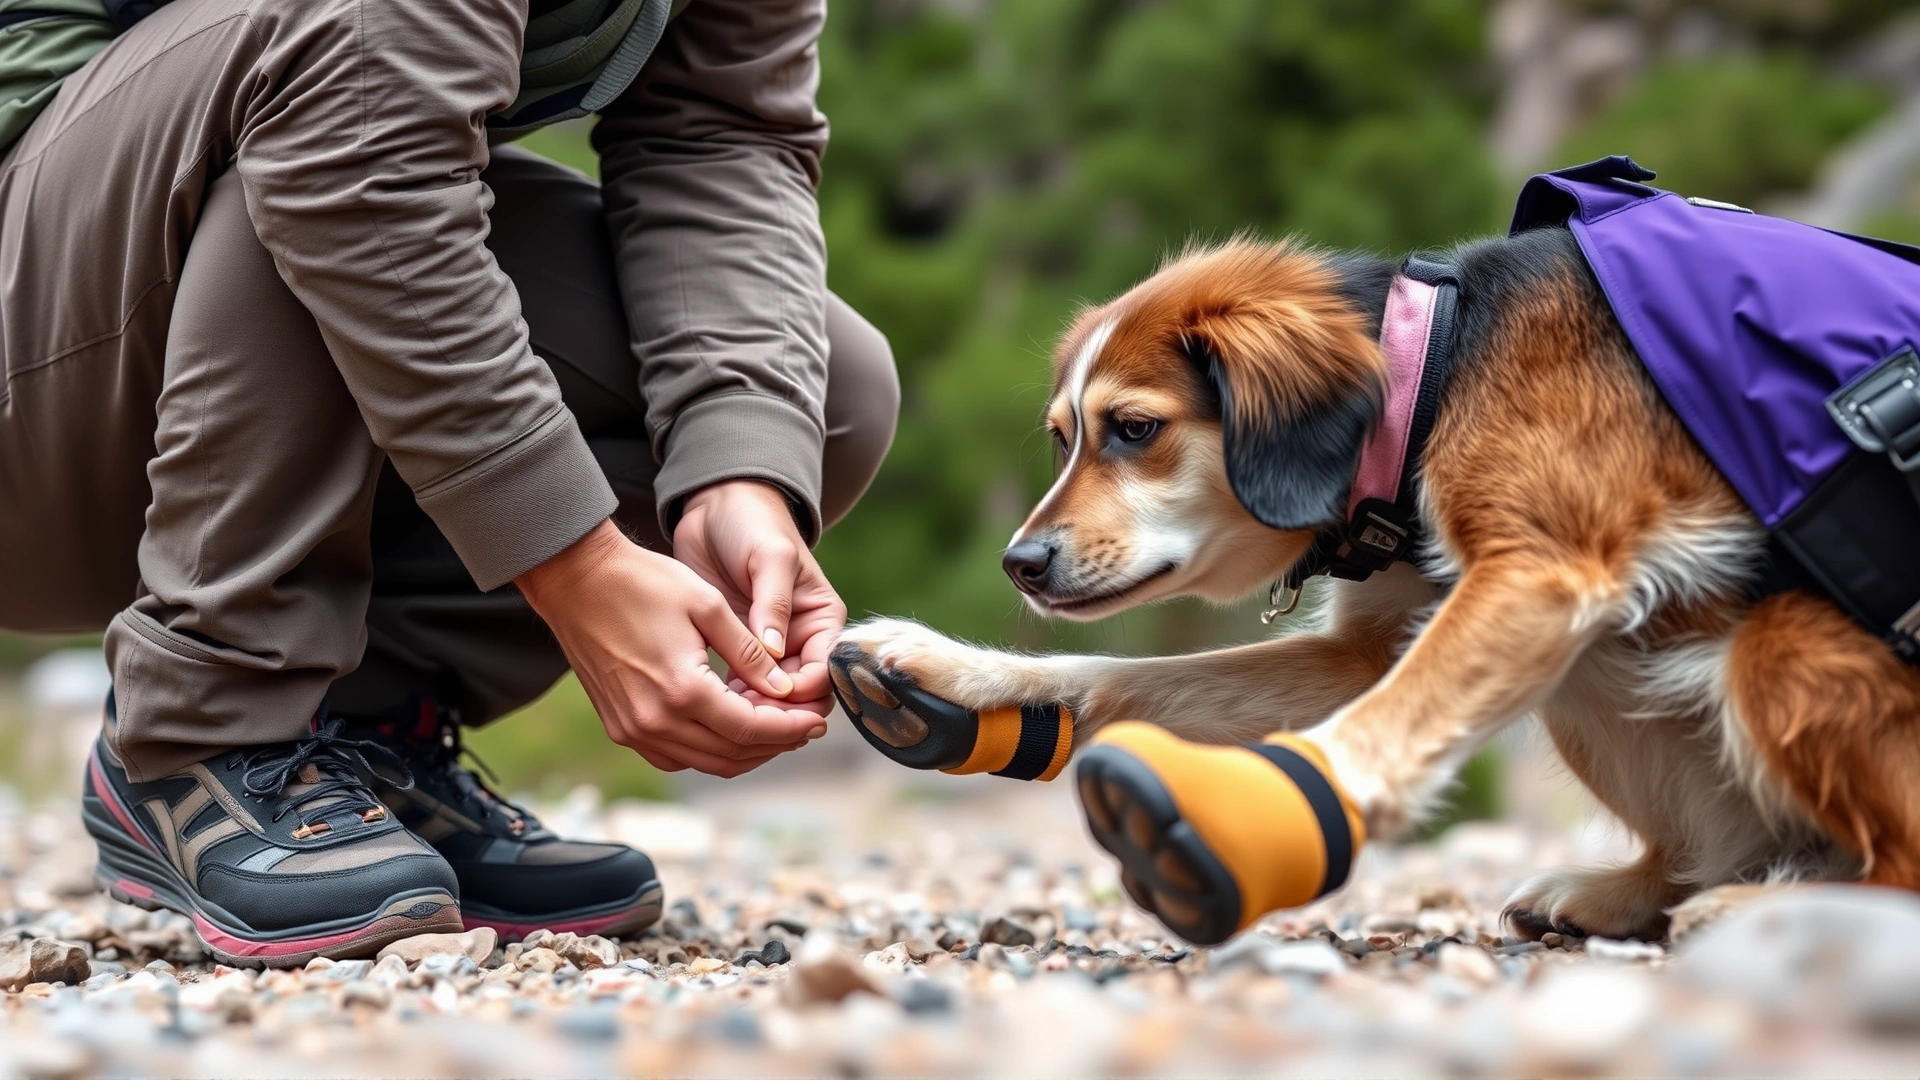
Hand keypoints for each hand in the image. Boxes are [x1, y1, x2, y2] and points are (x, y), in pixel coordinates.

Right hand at [516, 520, 827, 777]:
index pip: (750, 729)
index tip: (817, 720)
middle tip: (803, 725)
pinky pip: (676, 756)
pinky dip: (710, 749)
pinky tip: (731, 727)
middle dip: (774, 743)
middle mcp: (654, 721)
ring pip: (705, 762)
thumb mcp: (708, 607)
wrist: (576, 579)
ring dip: (744, 750)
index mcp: (681, 690)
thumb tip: (785, 688)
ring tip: (775, 727)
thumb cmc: (642, 581)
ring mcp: (633, 730)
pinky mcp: (621, 727)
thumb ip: (750, 654)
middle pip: (731, 754)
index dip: (789, 728)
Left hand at [674, 480, 846, 712]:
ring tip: (724, 713)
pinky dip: (730, 701)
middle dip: (777, 710)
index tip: (772, 697)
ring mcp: (770, 650)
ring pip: (771, 699)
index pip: (825, 671)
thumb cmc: (752, 524)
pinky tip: (710, 704)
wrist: (715, 508)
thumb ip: (773, 603)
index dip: (803, 691)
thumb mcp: (770, 556)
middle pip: (802, 695)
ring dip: (752, 711)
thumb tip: (775, 653)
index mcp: (822, 620)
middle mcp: (802, 640)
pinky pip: (742, 689)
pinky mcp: (738, 652)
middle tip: (744, 715)